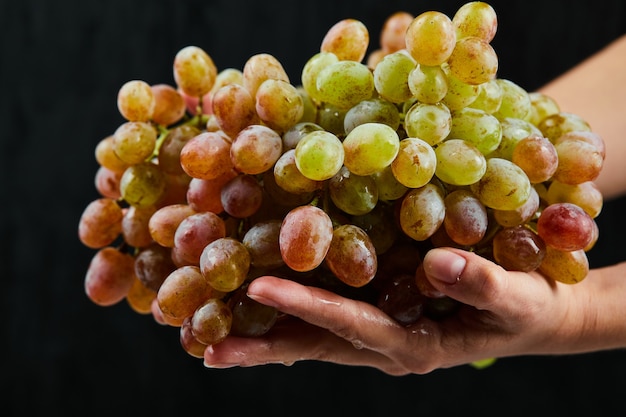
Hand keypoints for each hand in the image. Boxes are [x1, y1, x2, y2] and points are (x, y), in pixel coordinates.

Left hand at [203, 247, 593, 374]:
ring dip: (263, 331)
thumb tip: (439, 265)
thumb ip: (481, 285)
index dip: (307, 306)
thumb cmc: (528, 308)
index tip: (259, 287)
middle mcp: (383, 344)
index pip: (350, 326)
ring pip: (311, 334)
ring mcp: (375, 332)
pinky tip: (256, 295)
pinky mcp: (374, 312)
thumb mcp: (518, 299)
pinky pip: (324, 313)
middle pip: (314, 343)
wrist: (532, 315)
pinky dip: (288, 308)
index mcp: (412, 345)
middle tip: (204, 344)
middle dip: (262, 343)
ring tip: (208, 329)